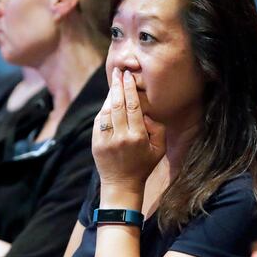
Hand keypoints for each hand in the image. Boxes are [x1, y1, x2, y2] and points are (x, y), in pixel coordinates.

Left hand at [92, 68, 165, 193]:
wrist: (121, 184)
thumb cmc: (143, 165)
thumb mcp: (159, 149)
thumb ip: (158, 129)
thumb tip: (146, 114)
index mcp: (138, 137)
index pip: (133, 107)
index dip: (130, 89)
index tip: (129, 76)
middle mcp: (120, 137)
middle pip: (118, 105)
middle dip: (118, 86)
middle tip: (118, 72)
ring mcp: (106, 140)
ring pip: (107, 111)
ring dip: (110, 95)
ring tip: (114, 82)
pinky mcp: (96, 142)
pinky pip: (99, 120)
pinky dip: (103, 108)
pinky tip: (108, 100)